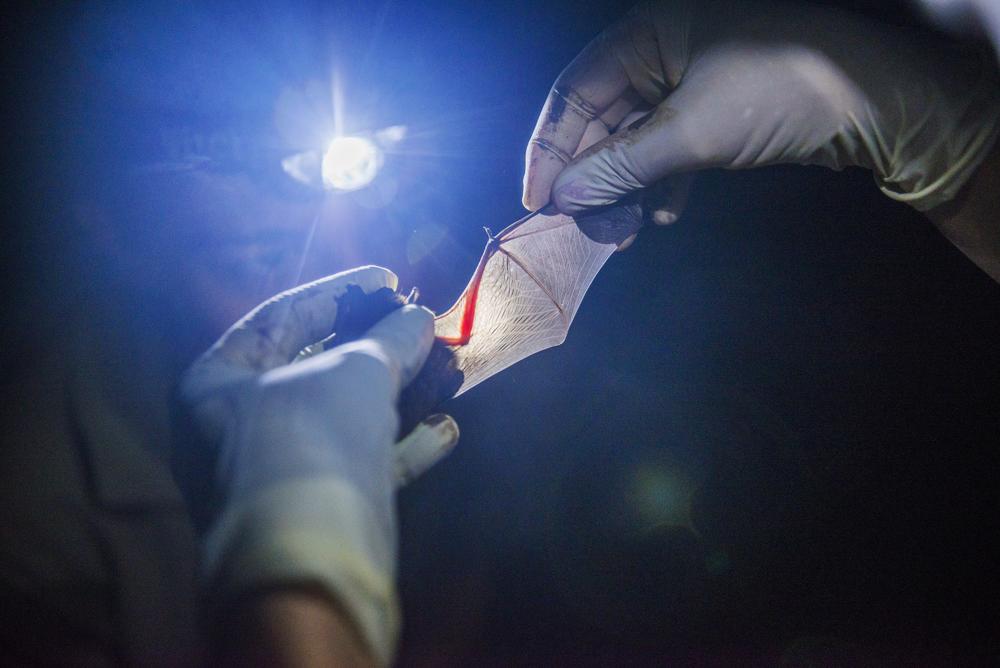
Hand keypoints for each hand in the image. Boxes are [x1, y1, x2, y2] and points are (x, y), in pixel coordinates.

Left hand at [179, 265, 458, 664]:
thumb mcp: (354, 367)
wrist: (311, 547)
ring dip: (398, 392)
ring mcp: (280, 468)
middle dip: (375, 344)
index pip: (280, 317)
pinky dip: (403, 444)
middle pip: (316, 366)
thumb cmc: (311, 433)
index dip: (338, 291)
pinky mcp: (319, 505)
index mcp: (217, 382)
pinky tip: (445, 428)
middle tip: (417, 319)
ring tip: (444, 367)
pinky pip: (363, 462)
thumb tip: (419, 317)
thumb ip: (390, 336)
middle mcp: (239, 424)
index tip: (387, 278)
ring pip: (346, 415)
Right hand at [523, 0, 999, 217]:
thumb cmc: (779, 93)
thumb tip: (562, 197)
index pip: (575, 92)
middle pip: (601, 120)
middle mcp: (659, 52)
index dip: (551, 149)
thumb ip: (621, 166)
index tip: (537, 201)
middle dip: (592, 178)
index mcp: (645, 34)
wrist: (876, 103)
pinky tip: (661, 216)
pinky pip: (667, 149)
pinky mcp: (712, 112)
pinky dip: (660, 184)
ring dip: (624, 189)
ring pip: (633, 141)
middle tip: (586, 227)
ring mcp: (687, 82)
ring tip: (623, 232)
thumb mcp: (692, 131)